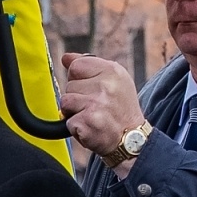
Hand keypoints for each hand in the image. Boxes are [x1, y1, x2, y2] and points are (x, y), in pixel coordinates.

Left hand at [59, 53, 144, 173]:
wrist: (131, 138)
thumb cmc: (120, 108)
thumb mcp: (113, 80)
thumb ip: (89, 66)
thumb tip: (66, 57)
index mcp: (112, 71)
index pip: (76, 65)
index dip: (78, 79)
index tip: (91, 89)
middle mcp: (105, 85)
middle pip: (69, 85)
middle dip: (77, 97)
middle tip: (95, 106)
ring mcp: (96, 103)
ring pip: (65, 102)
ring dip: (73, 112)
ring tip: (92, 115)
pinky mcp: (88, 121)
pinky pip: (67, 120)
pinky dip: (75, 126)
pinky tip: (90, 126)